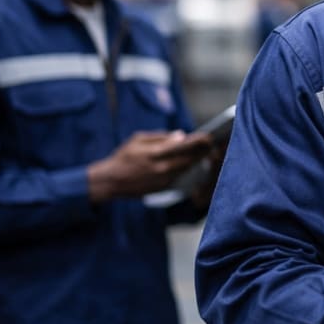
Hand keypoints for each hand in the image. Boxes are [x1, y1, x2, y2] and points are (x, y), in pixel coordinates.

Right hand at [87, 130, 213, 201]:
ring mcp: (163, 179)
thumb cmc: (124, 157)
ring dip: (198, 159)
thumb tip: (180, 135)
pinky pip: (180, 176)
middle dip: (202, 151)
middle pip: (189, 159)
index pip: (182, 146)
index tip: (209, 136)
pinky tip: (194, 161)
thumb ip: (160, 137)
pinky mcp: (163, 188)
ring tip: (206, 150)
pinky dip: (188, 168)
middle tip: (211, 143)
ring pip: (187, 168)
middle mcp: (161, 168)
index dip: (198, 141)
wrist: (112, 181)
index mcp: (154, 153)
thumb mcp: (137, 140)